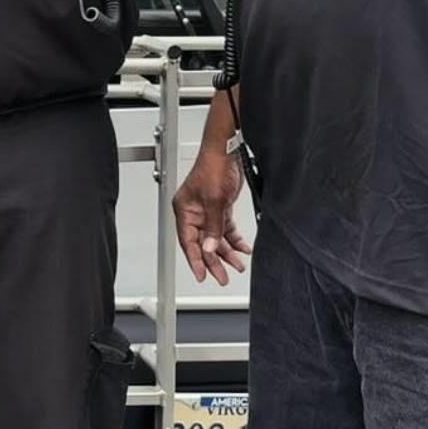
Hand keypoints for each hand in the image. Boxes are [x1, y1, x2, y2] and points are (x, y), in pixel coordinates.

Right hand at [173, 148, 250, 286]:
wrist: (227, 151)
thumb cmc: (214, 168)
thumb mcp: (215, 200)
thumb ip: (213, 227)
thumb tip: (209, 247)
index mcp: (185, 210)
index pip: (188, 241)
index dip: (196, 260)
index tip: (202, 275)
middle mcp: (194, 212)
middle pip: (203, 243)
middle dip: (214, 260)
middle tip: (223, 277)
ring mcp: (207, 210)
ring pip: (215, 238)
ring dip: (227, 251)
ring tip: (237, 265)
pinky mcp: (220, 207)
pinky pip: (225, 229)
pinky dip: (234, 239)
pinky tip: (243, 248)